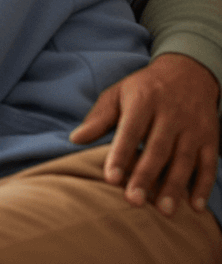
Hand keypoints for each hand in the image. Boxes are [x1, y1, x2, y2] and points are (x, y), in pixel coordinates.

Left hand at [70, 53, 219, 214]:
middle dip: (146, 176)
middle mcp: (170, 113)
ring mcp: (193, 126)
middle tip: (134, 201)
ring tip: (163, 211)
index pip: (130, 130)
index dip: (120, 154)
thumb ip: (99, 118)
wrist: (187, 73)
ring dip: (175, 186)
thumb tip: (74, 139)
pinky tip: (195, 206)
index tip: (110, 179)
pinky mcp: (210, 137)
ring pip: (184, 159)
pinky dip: (204, 185)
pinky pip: (209, 163)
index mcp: (143, 100)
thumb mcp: (118, 94)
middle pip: (157, 148)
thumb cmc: (144, 89)